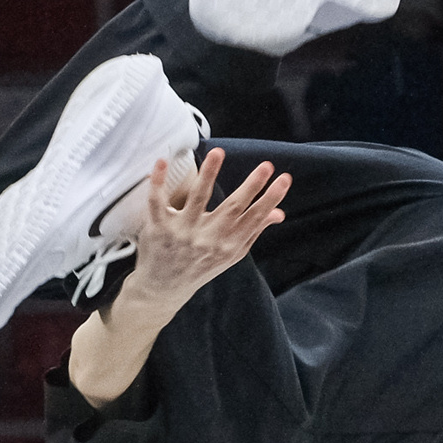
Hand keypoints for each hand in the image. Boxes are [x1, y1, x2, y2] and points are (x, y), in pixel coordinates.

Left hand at [119, 150, 289, 308]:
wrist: (162, 289)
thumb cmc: (201, 266)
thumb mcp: (230, 254)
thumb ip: (253, 231)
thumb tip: (279, 213)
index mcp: (228, 245)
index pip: (253, 219)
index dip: (270, 199)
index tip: (284, 179)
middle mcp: (207, 239)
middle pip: (231, 209)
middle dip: (250, 187)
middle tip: (266, 165)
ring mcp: (182, 233)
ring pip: (197, 200)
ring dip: (208, 175)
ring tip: (218, 152)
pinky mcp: (158, 229)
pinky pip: (157, 203)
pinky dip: (158, 183)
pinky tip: (163, 161)